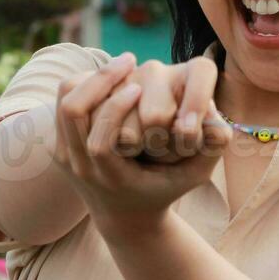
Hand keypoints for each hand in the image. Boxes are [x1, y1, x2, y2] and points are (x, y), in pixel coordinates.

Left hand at [52, 53, 231, 233]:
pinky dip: (82, 85)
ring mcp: (66, 159)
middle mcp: (83, 169)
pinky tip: (109, 77)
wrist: (126, 219)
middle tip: (129, 60)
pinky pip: (61, 105)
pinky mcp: (58, 147)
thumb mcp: (193, 175)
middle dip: (101, 80)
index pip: (101, 141)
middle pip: (73, 113)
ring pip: (63, 104)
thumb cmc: (166, 188)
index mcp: (113, 179)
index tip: (138, 86)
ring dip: (91, 78)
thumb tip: (220, 124)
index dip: (117, 108)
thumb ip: (210, 150)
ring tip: (119, 64)